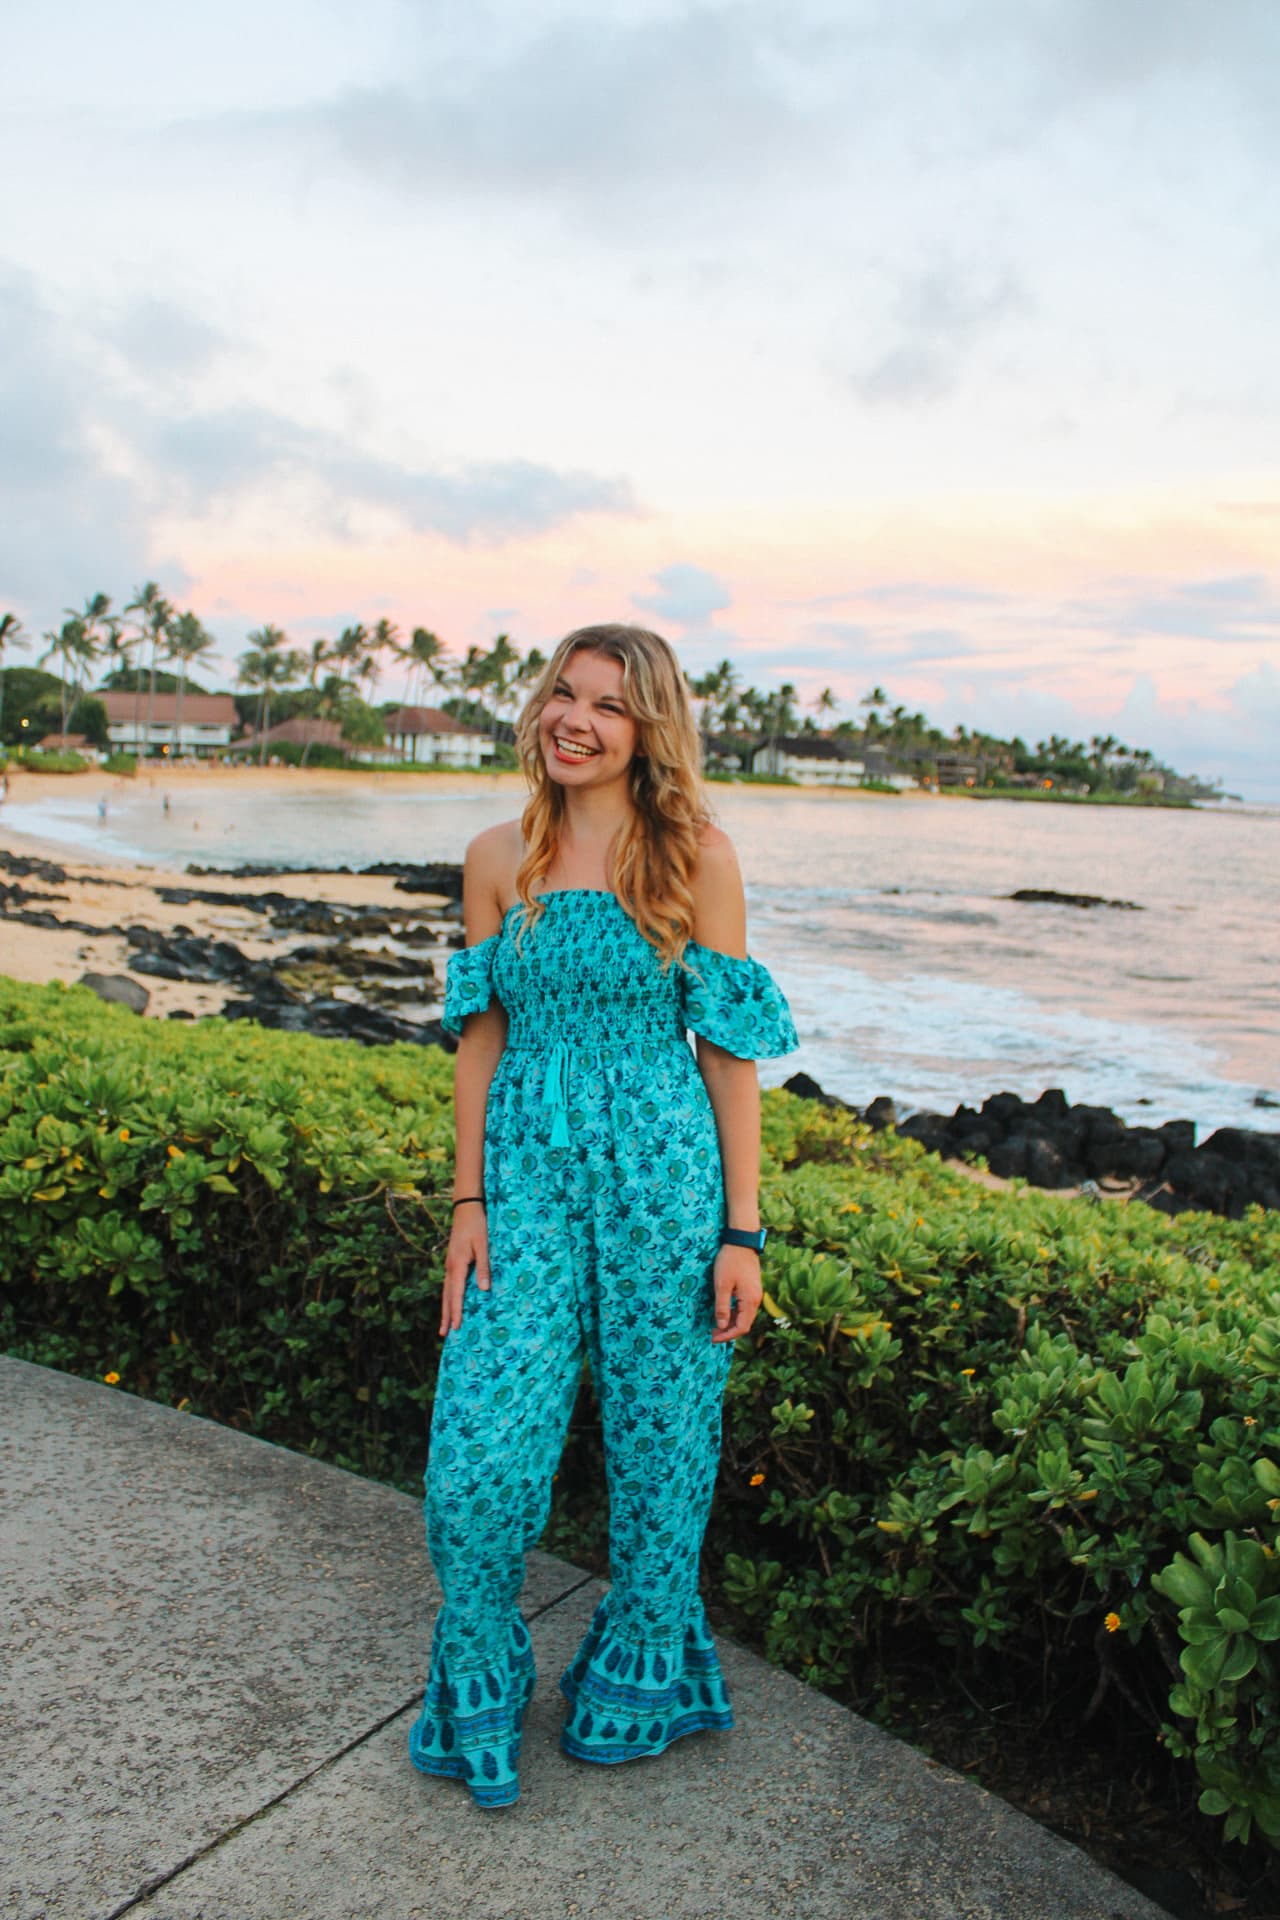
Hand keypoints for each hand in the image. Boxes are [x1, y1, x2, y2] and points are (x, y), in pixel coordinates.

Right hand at [440, 1205, 489, 1336]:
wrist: (466, 1207)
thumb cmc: (477, 1225)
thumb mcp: (484, 1245)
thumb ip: (483, 1267)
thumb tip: (484, 1289)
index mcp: (457, 1265)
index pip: (456, 1294)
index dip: (456, 1312)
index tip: (455, 1327)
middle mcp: (450, 1267)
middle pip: (447, 1296)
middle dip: (446, 1315)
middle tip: (444, 1334)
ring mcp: (449, 1264)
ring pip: (446, 1291)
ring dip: (446, 1308)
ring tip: (445, 1325)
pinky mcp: (452, 1261)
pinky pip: (449, 1284)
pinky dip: (449, 1297)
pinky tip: (451, 1302)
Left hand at [711, 1244, 761, 1343]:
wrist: (742, 1242)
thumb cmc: (730, 1261)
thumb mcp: (722, 1285)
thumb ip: (721, 1306)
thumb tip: (720, 1325)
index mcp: (750, 1301)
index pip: (741, 1327)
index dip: (727, 1336)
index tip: (714, 1338)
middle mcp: (756, 1300)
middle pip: (744, 1324)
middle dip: (728, 1331)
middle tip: (712, 1334)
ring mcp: (755, 1294)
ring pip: (744, 1316)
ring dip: (731, 1323)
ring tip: (715, 1325)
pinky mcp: (752, 1289)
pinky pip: (744, 1308)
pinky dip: (734, 1313)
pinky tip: (724, 1312)